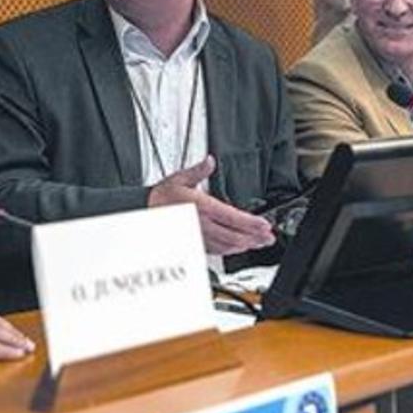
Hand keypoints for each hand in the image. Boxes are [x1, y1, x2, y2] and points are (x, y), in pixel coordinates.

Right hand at [147, 155, 275, 254]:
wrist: (144, 211)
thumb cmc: (162, 197)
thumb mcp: (179, 178)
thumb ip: (198, 171)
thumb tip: (210, 161)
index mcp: (201, 207)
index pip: (232, 217)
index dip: (251, 223)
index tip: (265, 225)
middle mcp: (201, 224)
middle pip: (234, 235)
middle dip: (254, 238)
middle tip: (269, 238)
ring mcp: (199, 236)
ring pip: (227, 246)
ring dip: (245, 245)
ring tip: (259, 243)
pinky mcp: (195, 244)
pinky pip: (216, 250)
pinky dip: (230, 250)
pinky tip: (238, 247)